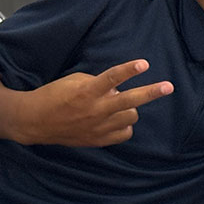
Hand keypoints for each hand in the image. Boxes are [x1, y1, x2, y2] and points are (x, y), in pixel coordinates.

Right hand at [15, 60, 172, 146]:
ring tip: (119, 103)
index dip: (128, 70)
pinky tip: (116, 119)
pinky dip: (124, 125)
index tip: (144, 64)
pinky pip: (125, 133)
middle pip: (130, 101)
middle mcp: (95, 110)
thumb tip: (118, 87)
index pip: (111, 78)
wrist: (34, 121)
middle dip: (151, 92)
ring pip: (131, 116)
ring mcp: (98, 127)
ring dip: (130, 107)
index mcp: (87, 92)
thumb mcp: (75, 81)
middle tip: (169, 86)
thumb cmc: (54, 96)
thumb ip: (99, 82)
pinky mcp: (98, 140)